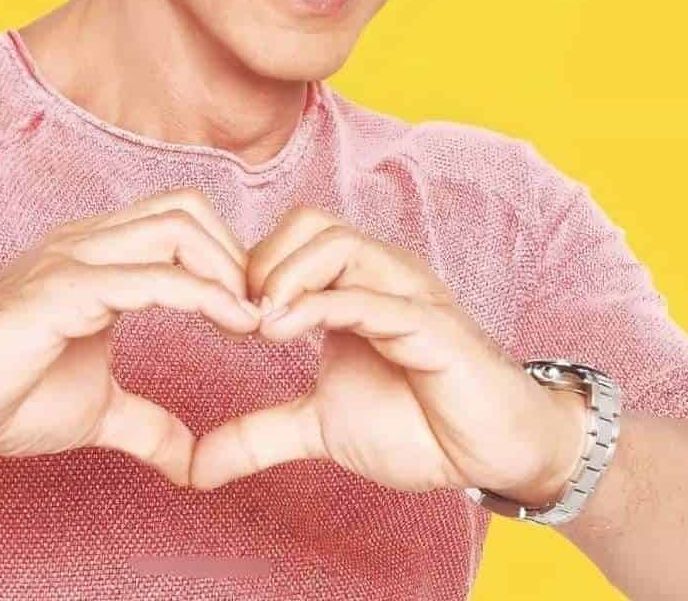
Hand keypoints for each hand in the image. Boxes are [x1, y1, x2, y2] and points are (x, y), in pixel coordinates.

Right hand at [0, 189, 260, 486]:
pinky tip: (230, 322)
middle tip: (262, 312)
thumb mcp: (97, 410)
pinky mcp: (62, 289)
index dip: (227, 260)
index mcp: (99, 258)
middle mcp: (90, 243)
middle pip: (187, 209)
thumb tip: (191, 459)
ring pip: (174, 227)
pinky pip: (146, 276)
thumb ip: (147, 423)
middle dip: (237, 254)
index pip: (182, 223)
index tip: (256, 314)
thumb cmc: (1, 392)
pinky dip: (199, 293)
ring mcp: (74, 258)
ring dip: (226, 268)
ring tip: (252, 319)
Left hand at [190, 205, 587, 504]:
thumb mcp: (319, 426)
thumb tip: (196, 466)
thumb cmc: (415, 424)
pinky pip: (373, 297)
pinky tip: (286, 332)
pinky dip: (323, 306)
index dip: (246, 266)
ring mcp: (407, 293)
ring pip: (339, 244)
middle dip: (261, 262)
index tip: (222, 317)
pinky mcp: (432, 325)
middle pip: (308, 222)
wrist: (492, 453)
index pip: (290, 235)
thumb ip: (260, 433)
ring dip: (287, 277)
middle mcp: (379, 275)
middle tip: (238, 317)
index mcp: (351, 284)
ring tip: (262, 325)